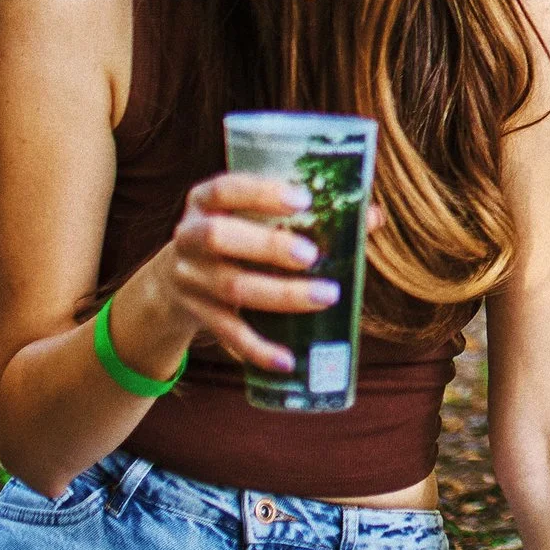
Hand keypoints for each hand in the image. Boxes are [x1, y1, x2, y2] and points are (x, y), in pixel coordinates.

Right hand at [136, 172, 340, 373]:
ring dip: (280, 295)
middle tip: (312, 255)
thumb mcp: (256, 216)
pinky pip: (229, 334)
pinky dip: (258, 349)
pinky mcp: (199, 314)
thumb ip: (311, 212)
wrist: (177, 279)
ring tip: (326, 296)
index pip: (225, 189)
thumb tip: (373, 215)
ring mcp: (191, 278)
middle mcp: (190, 236)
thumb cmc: (237, 234)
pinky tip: (287, 359)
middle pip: (218, 238)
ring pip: (231, 287)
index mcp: (205, 201)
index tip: (303, 199)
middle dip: (266, 246)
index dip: (260, 193)